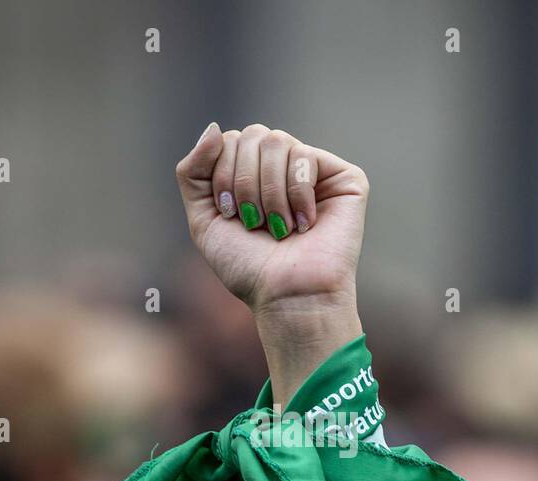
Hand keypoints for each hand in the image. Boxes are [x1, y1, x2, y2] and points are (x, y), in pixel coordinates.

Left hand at [175, 123, 368, 396]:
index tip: (230, 215)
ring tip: (280, 228)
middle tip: (255, 222)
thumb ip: (193, 171)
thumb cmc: (248, 267)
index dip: (223, 175)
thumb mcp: (203, 219)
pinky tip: (304, 224)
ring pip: (277, 142)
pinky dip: (296, 193)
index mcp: (253, 174)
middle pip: (252, 135)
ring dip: (269, 192)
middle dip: (244, 182)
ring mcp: (315, 171)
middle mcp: (284, 168)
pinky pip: (306, 156)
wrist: (286, 296)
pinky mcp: (345, 178)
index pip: (229, 140)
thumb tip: (215, 127)